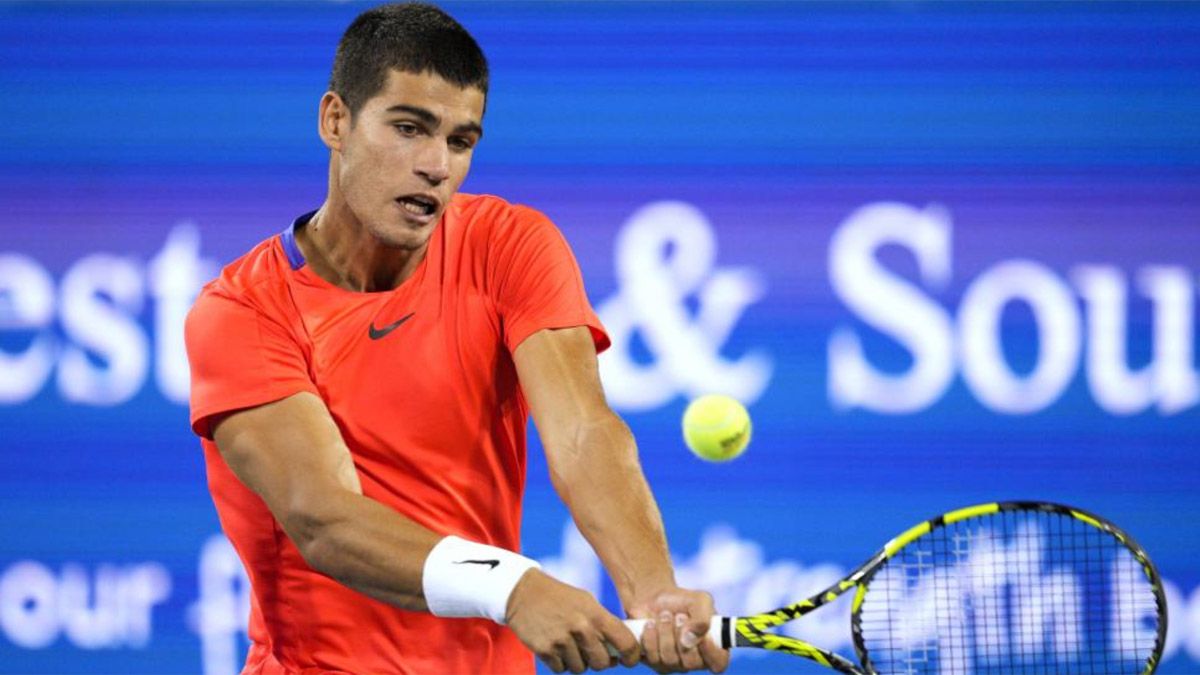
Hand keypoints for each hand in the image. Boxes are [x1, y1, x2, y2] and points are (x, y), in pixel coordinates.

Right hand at [506, 569, 639, 672]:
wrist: (524, 593)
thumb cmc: (561, 598)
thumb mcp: (587, 602)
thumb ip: (604, 624)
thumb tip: (620, 652)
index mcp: (595, 615)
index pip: (625, 642)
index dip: (631, 655)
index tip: (628, 659)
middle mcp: (581, 628)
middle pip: (601, 663)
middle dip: (598, 660)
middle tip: (591, 651)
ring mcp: (562, 640)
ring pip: (580, 668)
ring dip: (577, 661)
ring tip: (570, 644)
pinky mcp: (545, 650)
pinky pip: (561, 669)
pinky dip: (560, 662)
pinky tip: (556, 646)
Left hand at [628, 587, 728, 672]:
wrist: (654, 598)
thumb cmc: (683, 601)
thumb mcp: (700, 601)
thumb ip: (703, 619)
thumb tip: (691, 639)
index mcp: (712, 647)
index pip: (718, 663)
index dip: (711, 652)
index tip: (703, 634)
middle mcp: (695, 660)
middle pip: (691, 663)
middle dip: (682, 635)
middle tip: (679, 615)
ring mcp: (675, 664)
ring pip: (670, 659)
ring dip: (666, 632)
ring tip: (664, 615)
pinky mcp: (655, 662)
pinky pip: (652, 657)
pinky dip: (651, 636)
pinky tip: (650, 624)